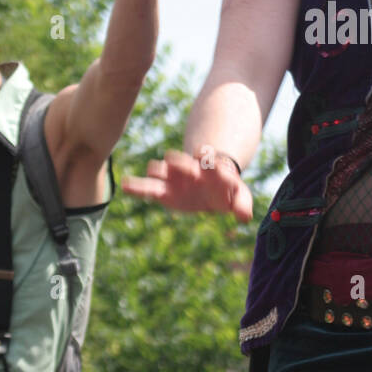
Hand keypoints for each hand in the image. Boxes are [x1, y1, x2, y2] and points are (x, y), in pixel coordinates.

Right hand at [121, 149, 253, 221]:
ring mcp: (174, 178)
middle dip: (179, 163)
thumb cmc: (226, 190)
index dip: (206, 158)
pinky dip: (137, 187)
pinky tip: (125, 185)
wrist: (211, 186)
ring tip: (153, 170)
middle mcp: (189, 169)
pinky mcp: (163, 191)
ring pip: (163, 171)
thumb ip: (242, 204)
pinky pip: (148, 188)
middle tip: (174, 161)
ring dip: (159, 170)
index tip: (202, 154)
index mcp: (209, 169)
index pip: (207, 160)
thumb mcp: (239, 195)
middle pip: (181, 162)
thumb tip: (245, 217)